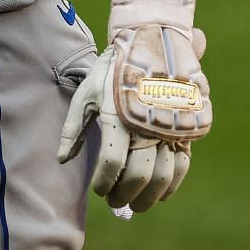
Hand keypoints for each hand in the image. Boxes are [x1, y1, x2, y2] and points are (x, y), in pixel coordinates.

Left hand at [58, 0, 211, 213]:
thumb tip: (63, 160)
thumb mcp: (86, 93)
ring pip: (163, 175)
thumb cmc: (111, 72)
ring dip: (148, 197)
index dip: (103, 182)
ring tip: (135, 205)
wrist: (152, 44)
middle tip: (114, 201)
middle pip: (138, 175)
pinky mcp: (186, 130)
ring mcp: (170, 128)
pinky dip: (171, 185)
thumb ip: (73, 129)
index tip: (97, 189)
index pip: (111, 163)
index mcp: (118, 116)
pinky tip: (160, 194)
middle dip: (124, 194)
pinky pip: (182, 166)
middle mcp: (146, 125)